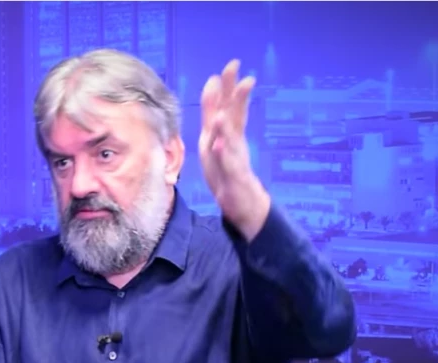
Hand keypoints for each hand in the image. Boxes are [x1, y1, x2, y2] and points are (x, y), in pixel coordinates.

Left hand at [199, 59, 270, 240]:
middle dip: (233, 93)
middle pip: (234, 114)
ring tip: (221, 112)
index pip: (227, 106)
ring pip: (231, 137)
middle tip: (236, 70)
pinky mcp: (235, 176)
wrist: (241, 202)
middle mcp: (233, 141)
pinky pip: (229, 164)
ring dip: (226, 124)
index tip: (228, 67)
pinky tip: (219, 145)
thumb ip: (213, 118)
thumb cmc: (226, 171)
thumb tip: (213, 92)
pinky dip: (224, 154)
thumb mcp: (213, 142)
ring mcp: (235, 158)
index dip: (227, 88)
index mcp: (226, 133)